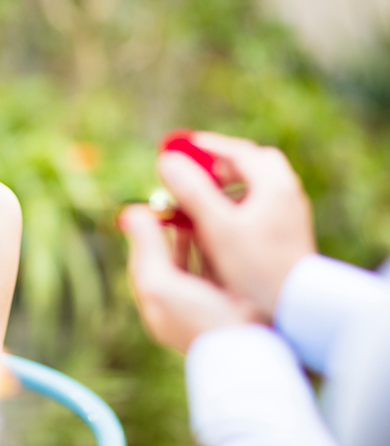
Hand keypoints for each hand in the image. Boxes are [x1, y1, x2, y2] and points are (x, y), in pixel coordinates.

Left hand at [120, 205, 260, 351]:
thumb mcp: (161, 283)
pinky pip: (218, 264)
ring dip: (197, 234)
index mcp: (156, 301)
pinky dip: (217, 245)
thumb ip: (146, 247)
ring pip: (195, 258)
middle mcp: (178, 301)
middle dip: (174, 230)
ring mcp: (205, 300)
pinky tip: (224, 225)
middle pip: (170, 256)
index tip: (155, 203)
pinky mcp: (229, 297)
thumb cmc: (198, 319)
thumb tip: (127, 214)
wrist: (246, 349)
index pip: (145, 257)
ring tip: (201, 207)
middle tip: (180, 201)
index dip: (148, 230)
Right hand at [158, 132, 316, 317]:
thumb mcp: (218, 228)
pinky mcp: (287, 237)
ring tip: (200, 195)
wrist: (295, 314)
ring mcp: (290, 217)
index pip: (239, 151)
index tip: (179, 147)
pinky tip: (218, 224)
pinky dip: (235, 204)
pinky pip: (259, 207)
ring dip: (227, 184)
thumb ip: (191, 192)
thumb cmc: (256, 271)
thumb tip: (166, 161)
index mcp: (275, 186)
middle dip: (219, 164)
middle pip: (252, 165)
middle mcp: (288, 196)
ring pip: (256, 187)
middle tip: (192, 169)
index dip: (206, 146)